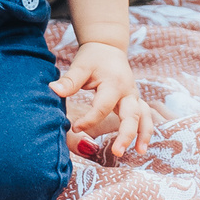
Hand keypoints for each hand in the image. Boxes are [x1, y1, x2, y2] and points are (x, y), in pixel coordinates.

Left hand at [49, 41, 154, 162]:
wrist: (107, 47)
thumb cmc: (92, 58)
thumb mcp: (81, 66)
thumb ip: (70, 80)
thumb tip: (53, 90)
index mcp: (114, 84)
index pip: (102, 108)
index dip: (88, 120)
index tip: (74, 127)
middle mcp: (128, 92)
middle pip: (131, 116)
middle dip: (126, 134)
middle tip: (116, 152)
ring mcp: (134, 97)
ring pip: (144, 117)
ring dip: (143, 135)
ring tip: (140, 152)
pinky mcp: (136, 101)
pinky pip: (145, 117)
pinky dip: (146, 131)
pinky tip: (141, 146)